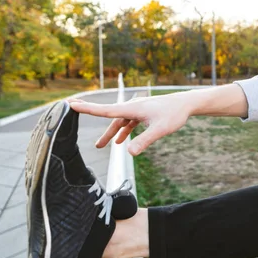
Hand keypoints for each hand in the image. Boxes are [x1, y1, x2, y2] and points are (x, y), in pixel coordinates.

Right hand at [68, 93, 191, 155]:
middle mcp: (132, 107)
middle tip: (71, 109)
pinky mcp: (143, 113)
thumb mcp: (160, 130)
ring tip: (100, 146)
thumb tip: (129, 153)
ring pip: (119, 121)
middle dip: (91, 113)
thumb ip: (144, 140)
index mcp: (132, 109)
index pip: (105, 110)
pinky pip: (128, 122)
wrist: (186, 104)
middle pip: (108, 114)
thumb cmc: (174, 115)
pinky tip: (120, 142)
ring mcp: (137, 110)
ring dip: (110, 132)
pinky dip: (123, 131)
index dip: (87, 109)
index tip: (71, 104)